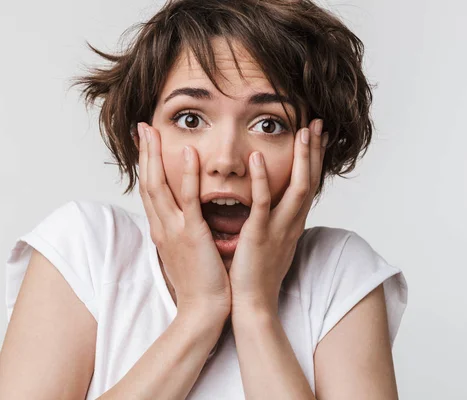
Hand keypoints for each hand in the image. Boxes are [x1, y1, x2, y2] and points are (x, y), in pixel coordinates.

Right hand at [137, 122, 230, 318]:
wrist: (203, 311)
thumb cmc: (201, 283)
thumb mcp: (187, 253)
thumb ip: (185, 233)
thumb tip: (188, 220)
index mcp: (163, 231)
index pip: (151, 193)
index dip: (146, 167)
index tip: (145, 145)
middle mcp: (163, 228)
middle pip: (147, 184)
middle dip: (144, 155)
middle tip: (142, 128)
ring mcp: (175, 230)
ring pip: (158, 187)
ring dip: (154, 157)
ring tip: (152, 131)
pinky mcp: (192, 235)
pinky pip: (187, 200)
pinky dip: (185, 176)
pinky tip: (187, 154)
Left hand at [228, 118, 327, 315]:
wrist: (252, 304)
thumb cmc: (258, 274)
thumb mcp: (273, 242)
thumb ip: (276, 222)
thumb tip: (274, 207)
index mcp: (294, 223)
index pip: (308, 185)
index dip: (314, 160)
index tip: (317, 136)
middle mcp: (293, 223)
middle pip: (310, 181)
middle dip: (315, 151)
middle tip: (317, 124)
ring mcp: (279, 229)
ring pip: (297, 188)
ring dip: (302, 159)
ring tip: (303, 132)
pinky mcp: (260, 236)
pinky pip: (263, 204)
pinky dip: (264, 180)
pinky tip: (259, 157)